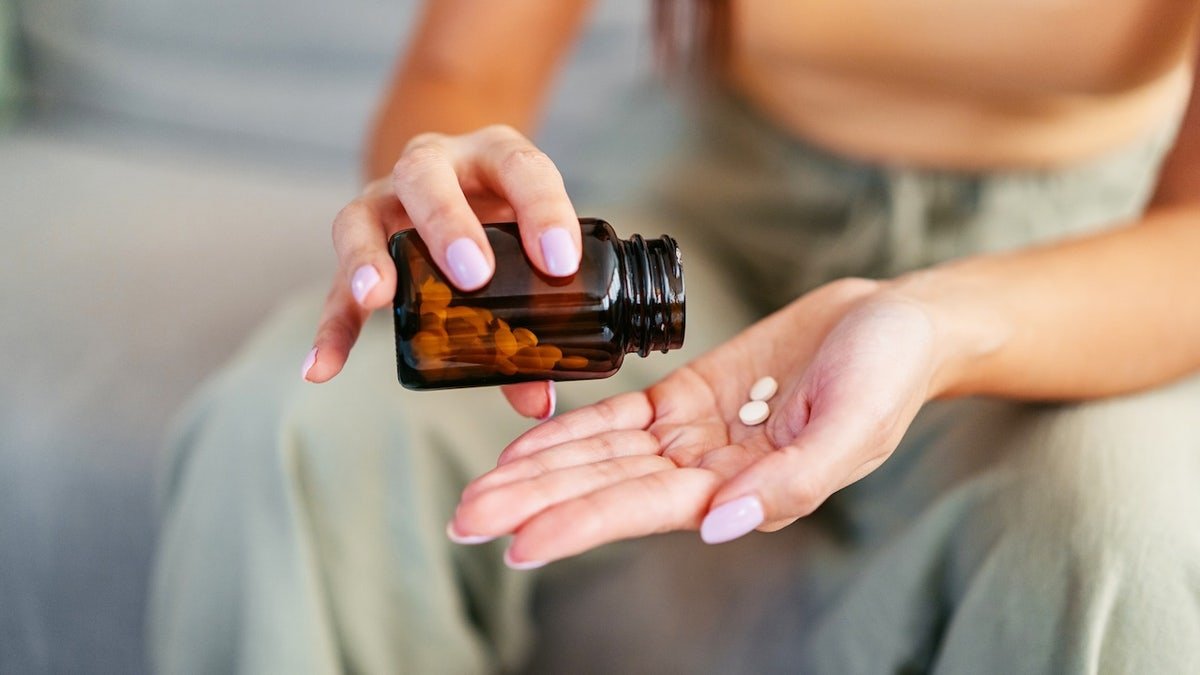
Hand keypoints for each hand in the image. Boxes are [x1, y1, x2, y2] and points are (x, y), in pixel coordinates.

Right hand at [302, 125, 581, 417]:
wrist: (459, 183)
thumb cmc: (507, 221)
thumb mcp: (531, 248)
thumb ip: (539, 318)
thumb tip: (538, 401)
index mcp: (494, 156)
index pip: (522, 168)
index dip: (544, 212)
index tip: (561, 263)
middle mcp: (434, 165)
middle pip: (427, 174)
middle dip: (448, 223)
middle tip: (474, 275)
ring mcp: (385, 201)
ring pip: (362, 215)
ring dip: (369, 257)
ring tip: (376, 297)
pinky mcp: (358, 245)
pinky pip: (336, 283)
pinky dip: (332, 326)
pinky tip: (323, 367)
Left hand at [449, 278, 957, 566]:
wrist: (892, 321)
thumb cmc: (885, 377)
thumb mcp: (851, 429)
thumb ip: (789, 484)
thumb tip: (717, 527)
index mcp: (743, 490)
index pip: (644, 511)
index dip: (579, 525)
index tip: (517, 543)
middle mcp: (706, 472)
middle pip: (604, 490)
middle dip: (534, 505)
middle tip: (464, 522)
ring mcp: (692, 435)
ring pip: (600, 458)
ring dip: (538, 473)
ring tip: (476, 494)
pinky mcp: (685, 395)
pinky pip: (618, 419)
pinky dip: (571, 433)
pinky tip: (523, 449)